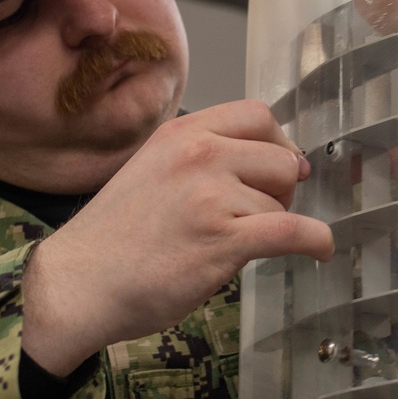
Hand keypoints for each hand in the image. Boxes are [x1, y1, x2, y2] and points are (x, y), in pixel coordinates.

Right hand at [20, 101, 333, 374]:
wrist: (78, 283)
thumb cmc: (114, 237)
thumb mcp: (152, 169)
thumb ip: (203, 159)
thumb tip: (283, 163)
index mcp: (181, 132)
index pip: (257, 114)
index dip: (278, 143)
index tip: (277, 170)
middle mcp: (198, 154)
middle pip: (281, 158)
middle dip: (281, 189)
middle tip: (257, 216)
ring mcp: (211, 195)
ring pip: (280, 203)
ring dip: (271, 226)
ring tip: (235, 245)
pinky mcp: (223, 240)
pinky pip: (294, 232)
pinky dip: (316, 241)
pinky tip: (319, 250)